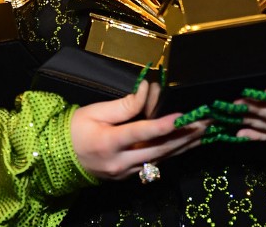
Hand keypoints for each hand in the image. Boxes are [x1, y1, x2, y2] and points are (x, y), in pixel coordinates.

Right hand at [70, 81, 207, 179]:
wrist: (60, 158)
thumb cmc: (76, 129)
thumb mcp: (95, 111)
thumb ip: (125, 104)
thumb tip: (148, 89)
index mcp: (108, 143)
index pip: (141, 133)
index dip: (163, 125)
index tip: (183, 116)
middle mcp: (120, 162)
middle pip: (158, 150)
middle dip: (184, 136)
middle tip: (206, 123)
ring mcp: (126, 172)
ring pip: (161, 159)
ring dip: (184, 145)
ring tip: (204, 133)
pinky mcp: (130, 175)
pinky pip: (155, 163)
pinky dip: (172, 152)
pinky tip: (186, 144)